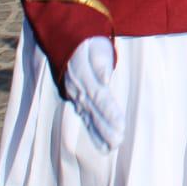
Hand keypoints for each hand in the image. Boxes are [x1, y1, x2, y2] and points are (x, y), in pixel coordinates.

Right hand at [64, 36, 124, 150]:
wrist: (66, 38)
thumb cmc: (87, 41)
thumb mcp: (96, 45)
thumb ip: (100, 61)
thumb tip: (105, 78)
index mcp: (83, 74)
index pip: (99, 96)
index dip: (109, 112)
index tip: (120, 124)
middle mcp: (77, 88)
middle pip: (93, 111)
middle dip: (106, 127)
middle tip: (119, 141)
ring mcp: (75, 95)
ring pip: (88, 117)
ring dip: (100, 133)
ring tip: (113, 146)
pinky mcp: (76, 100)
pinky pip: (85, 118)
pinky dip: (93, 132)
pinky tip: (102, 145)